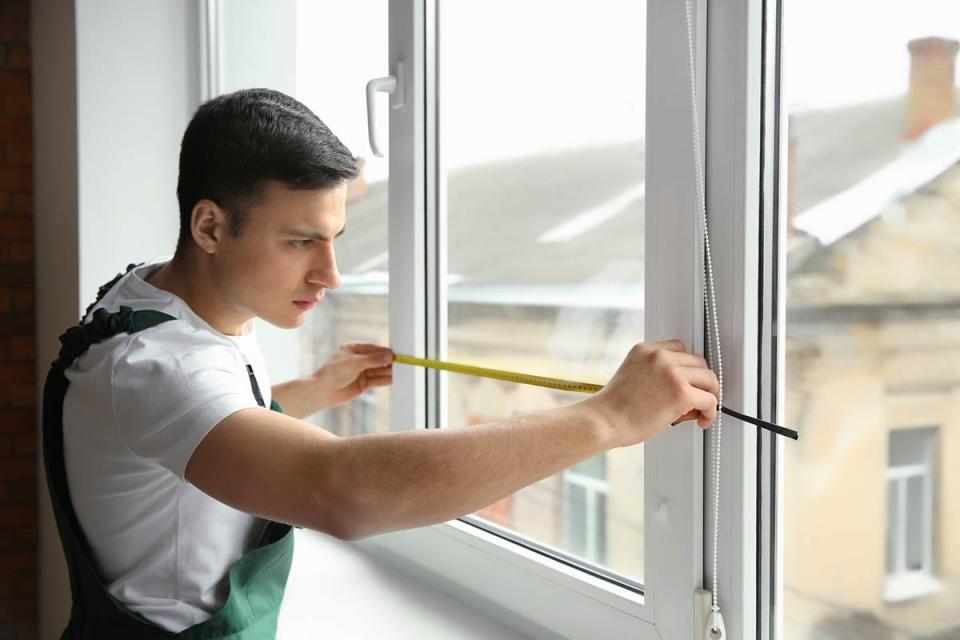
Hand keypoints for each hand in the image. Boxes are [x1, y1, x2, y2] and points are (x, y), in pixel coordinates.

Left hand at [312, 342, 393, 408]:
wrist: (323, 392)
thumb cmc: (334, 373)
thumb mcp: (354, 363)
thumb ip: (373, 360)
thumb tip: (390, 356)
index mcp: (353, 349)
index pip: (372, 348)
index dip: (384, 351)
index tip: (395, 354)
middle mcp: (357, 359)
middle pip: (377, 360)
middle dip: (388, 362)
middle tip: (401, 363)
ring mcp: (360, 372)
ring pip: (378, 370)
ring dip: (388, 371)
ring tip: (400, 371)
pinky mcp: (363, 383)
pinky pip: (376, 380)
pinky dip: (384, 380)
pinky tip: (393, 379)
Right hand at [583, 339, 718, 447]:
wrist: (603, 422)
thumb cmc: (614, 408)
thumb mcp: (632, 375)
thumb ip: (655, 372)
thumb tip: (685, 386)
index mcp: (645, 349)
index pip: (680, 349)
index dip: (686, 368)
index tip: (688, 382)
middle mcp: (659, 355)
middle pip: (698, 362)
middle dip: (699, 381)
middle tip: (695, 400)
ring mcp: (671, 372)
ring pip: (709, 378)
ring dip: (708, 395)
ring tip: (698, 410)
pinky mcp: (681, 392)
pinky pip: (710, 400)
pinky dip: (710, 412)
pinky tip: (703, 420)